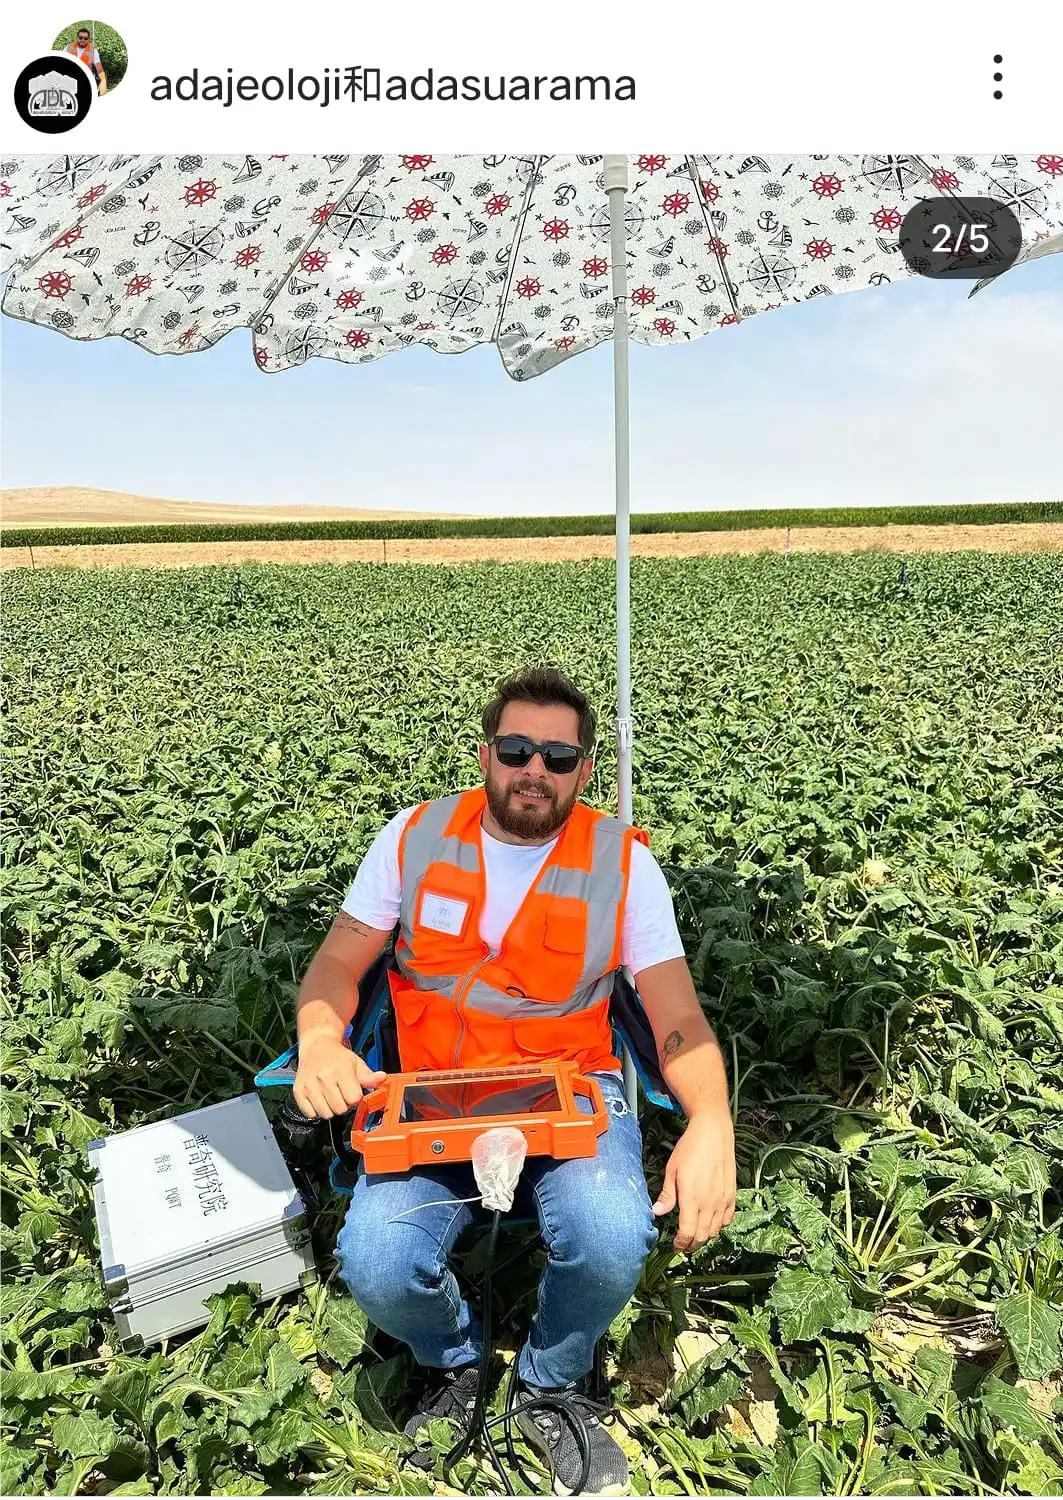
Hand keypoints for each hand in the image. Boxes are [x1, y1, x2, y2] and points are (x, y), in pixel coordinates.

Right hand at [293, 1035, 385, 1119]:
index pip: (353, 1099)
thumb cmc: (338, 1057)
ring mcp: (309, 1086)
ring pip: (326, 1114)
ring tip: (330, 1095)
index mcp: (341, 1070)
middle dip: (344, 1103)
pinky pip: (311, 1114)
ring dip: (330, 1108)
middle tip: (341, 1092)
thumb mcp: (356, 1063)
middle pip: (340, 1109)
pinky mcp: (298, 1092)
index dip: (355, 1097)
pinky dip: (316, 1110)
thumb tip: (381, 1078)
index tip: (352, 1090)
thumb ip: (369, 1075)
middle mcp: (324, 1078)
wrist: (316, 1047)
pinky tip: (319, 1098)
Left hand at [652, 1110, 736, 1252]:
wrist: (713, 1133)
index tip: (675, 1246)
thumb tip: (657, 1213)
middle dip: (691, 1245)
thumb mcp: (671, 1170)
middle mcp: (710, 1203)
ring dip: (704, 1237)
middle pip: (702, 1237)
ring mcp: (723, 1200)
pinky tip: (710, 1221)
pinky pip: (727, 1220)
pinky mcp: (732, 1195)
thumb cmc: (689, 1149)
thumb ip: (667, 1195)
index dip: (681, 1244)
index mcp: (692, 1198)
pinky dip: (719, 1226)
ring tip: (694, 1234)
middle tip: (683, 1245)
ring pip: (715, 1231)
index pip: (688, 1233)